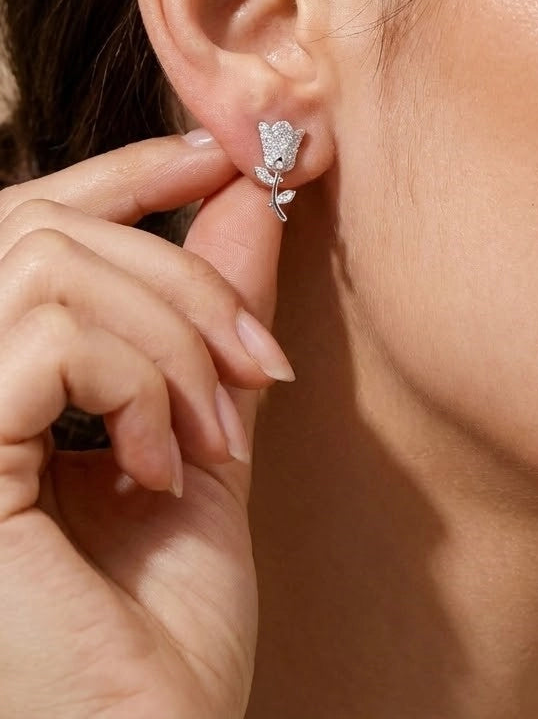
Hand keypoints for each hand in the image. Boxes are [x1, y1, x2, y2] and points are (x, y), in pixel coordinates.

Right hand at [0, 132, 289, 717]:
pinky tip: (162, 466)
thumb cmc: (166, 629)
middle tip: (260, 359)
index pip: (30, 232)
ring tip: (211, 437)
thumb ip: (210, 322)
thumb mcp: (201, 438)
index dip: (124, 173)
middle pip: (46, 233)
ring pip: (54, 272)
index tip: (222, 157)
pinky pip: (51, 335)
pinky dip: (140, 383)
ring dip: (173, 341)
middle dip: (180, 275)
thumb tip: (245, 197)